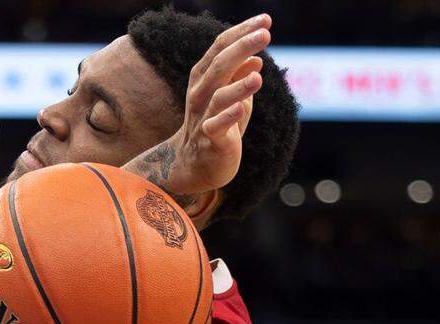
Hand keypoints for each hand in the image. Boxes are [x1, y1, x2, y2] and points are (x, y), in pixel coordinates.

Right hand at [134, 13, 271, 201]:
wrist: (195, 165)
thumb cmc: (217, 127)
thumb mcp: (232, 98)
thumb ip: (241, 78)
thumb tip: (257, 59)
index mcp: (205, 79)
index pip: (221, 48)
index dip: (242, 32)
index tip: (266, 20)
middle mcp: (201, 94)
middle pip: (218, 66)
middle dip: (241, 48)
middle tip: (265, 33)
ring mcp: (203, 117)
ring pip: (218, 97)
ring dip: (239, 86)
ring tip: (259, 76)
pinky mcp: (210, 141)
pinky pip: (216, 127)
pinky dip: (228, 117)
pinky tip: (241, 109)